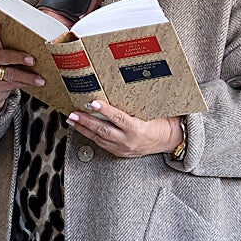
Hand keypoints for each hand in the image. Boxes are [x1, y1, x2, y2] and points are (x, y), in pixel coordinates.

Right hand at [0, 20, 42, 116]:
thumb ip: (10, 43)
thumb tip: (34, 35)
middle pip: (4, 57)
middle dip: (19, 58)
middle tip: (32, 59)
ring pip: (11, 74)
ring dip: (27, 76)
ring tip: (40, 79)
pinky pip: (13, 84)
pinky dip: (26, 83)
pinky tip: (35, 83)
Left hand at [66, 100, 182, 158]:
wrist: (167, 141)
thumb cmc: (160, 122)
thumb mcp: (151, 111)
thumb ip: (135, 104)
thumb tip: (120, 87)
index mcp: (138, 129)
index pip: (118, 118)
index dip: (105, 110)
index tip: (93, 102)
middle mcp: (128, 141)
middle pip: (103, 130)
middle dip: (86, 122)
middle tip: (74, 113)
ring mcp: (123, 148)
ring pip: (99, 138)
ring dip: (84, 129)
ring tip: (72, 120)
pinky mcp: (119, 152)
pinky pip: (101, 144)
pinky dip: (90, 135)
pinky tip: (82, 129)